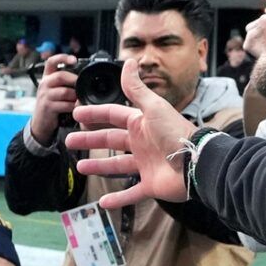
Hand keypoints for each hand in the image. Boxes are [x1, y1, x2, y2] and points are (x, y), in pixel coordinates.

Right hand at [25, 53, 78, 148]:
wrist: (41, 123)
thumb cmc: (53, 105)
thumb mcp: (57, 90)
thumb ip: (67, 82)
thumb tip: (85, 77)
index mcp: (47, 77)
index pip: (51, 61)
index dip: (62, 58)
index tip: (74, 60)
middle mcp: (44, 84)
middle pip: (60, 76)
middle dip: (74, 80)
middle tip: (82, 86)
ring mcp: (44, 96)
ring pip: (64, 91)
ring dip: (75, 96)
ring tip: (79, 100)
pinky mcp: (47, 107)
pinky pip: (64, 105)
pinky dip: (73, 107)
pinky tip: (75, 109)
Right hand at [63, 60, 193, 208]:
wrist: (195, 163)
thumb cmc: (175, 133)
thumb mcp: (153, 107)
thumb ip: (137, 88)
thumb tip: (129, 62)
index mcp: (141, 123)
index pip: (113, 116)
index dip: (95, 114)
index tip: (77, 113)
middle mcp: (142, 143)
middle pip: (111, 141)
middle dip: (90, 140)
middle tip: (70, 141)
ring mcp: (146, 165)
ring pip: (117, 166)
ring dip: (99, 167)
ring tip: (80, 167)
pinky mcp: (151, 185)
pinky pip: (131, 193)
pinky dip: (118, 199)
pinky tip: (102, 203)